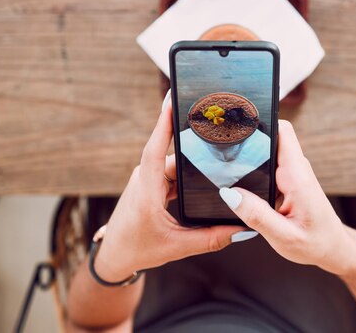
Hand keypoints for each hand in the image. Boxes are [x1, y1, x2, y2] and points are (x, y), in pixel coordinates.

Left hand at [95, 103, 245, 281]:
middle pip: (173, 153)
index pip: (154, 149)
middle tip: (217, 122)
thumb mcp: (177, 246)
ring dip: (193, 158)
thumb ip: (211, 239)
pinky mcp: (152, 183)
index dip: (164, 123)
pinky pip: (172, 171)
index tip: (172, 100)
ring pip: (175, 162)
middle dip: (194, 140)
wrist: (114, 256)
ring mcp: (148, 179)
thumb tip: (241, 229)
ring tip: (219, 148)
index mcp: (146, 190)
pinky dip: (188, 171)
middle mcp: (145, 178)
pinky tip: (206, 171)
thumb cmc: (137, 249)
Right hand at [219, 120, 355, 275]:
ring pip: (267, 150)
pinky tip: (237, 180)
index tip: (236, 127)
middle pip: (270, 136)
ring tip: (223, 165)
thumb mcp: (284, 237)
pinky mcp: (288, 180)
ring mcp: (292, 173)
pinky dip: (252, 168)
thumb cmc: (315, 244)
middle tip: (219, 151)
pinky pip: (268, 164)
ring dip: (248, 154)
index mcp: (297, 177)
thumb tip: (229, 193)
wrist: (334, 249)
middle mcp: (296, 169)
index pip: (282, 131)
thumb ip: (256, 215)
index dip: (261, 122)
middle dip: (246, 139)